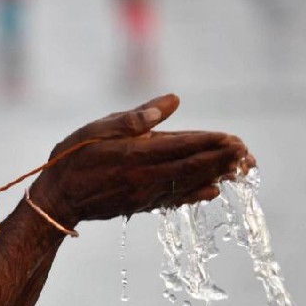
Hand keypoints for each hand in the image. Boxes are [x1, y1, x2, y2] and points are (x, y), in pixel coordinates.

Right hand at [29, 94, 249, 225]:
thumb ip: (135, 117)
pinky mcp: (141, 204)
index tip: (235, 139)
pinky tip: (213, 191)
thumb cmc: (73, 156)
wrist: (57, 198)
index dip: (212, 143)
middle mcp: (146, 177)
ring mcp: (145, 194)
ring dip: (217, 175)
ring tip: (242, 169)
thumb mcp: (97, 128)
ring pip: (189, 183)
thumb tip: (173, 101)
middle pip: (193, 167)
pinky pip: (175, 198)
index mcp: (136, 154)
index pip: (184, 147)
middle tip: (248, 154)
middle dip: (223, 160)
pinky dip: (196, 194)